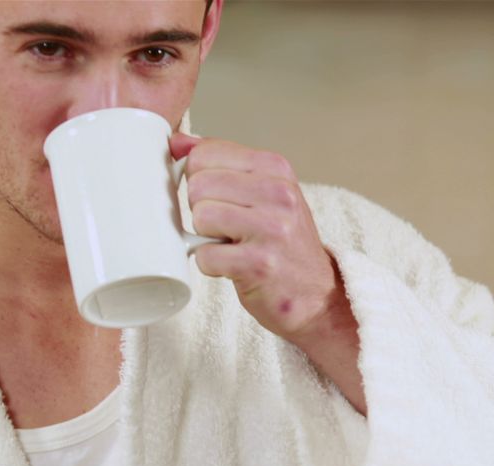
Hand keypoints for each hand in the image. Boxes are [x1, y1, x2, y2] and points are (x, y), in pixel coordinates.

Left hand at [169, 132, 348, 344]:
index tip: (220, 199)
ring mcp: (271, 229)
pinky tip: (233, 266)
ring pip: (200, 217)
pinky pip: (205, 256)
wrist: (317, 293)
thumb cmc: (282, 241)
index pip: (204, 154)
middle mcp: (278, 193)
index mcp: (275, 167)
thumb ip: (221, 161)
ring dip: (206, 238)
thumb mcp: (262, 190)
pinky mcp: (258, 264)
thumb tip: (176, 143)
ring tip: (232, 245)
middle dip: (203, 210)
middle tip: (227, 227)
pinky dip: (211, 265)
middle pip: (198, 186)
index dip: (199, 180)